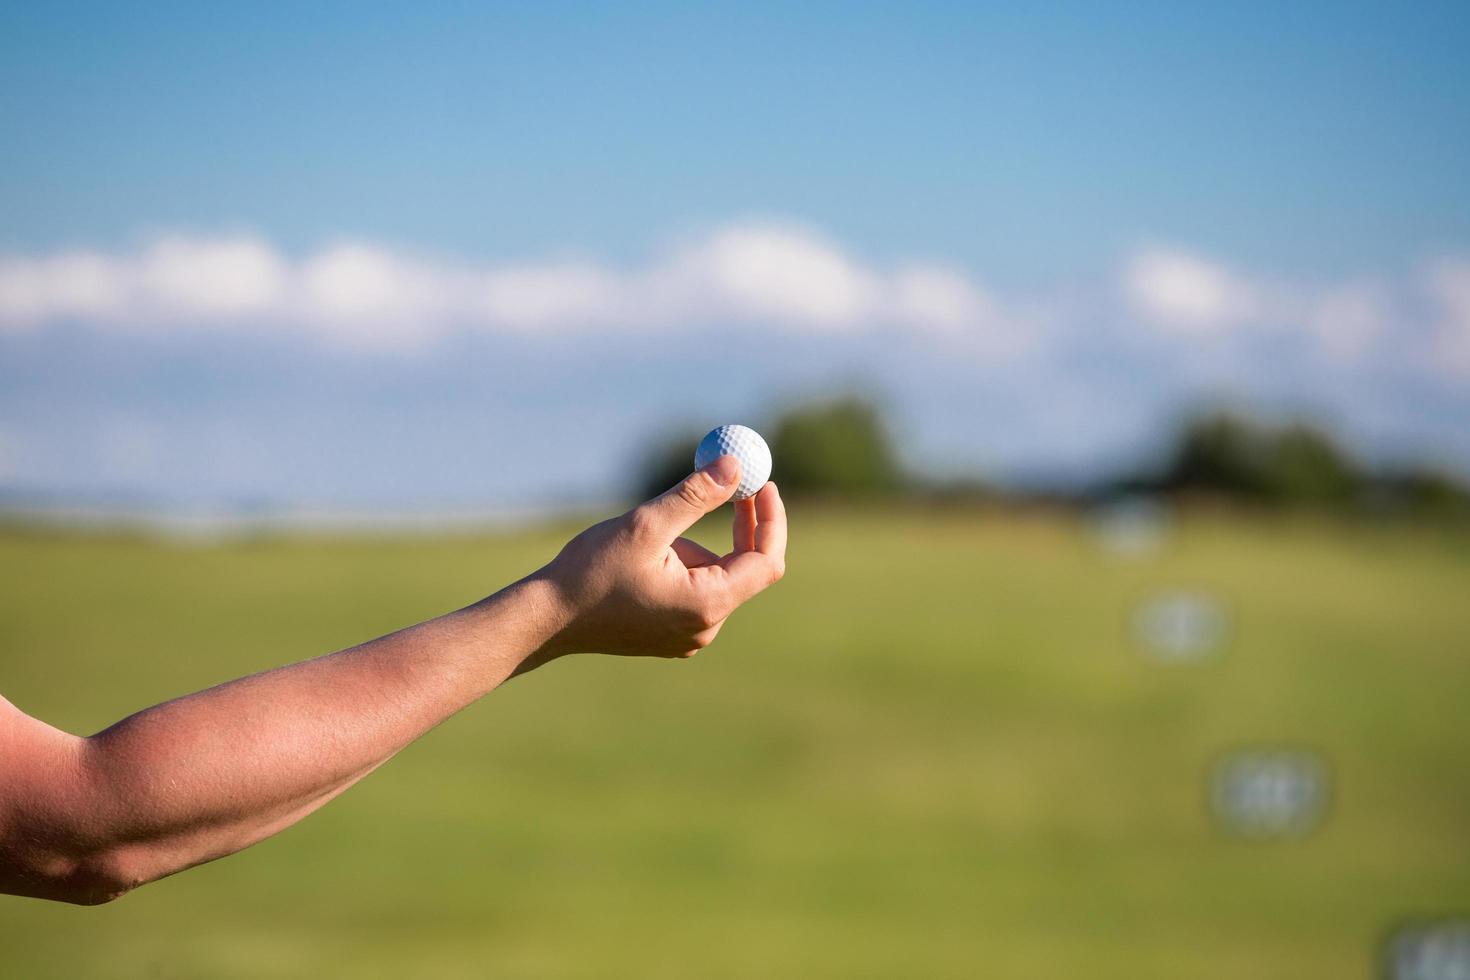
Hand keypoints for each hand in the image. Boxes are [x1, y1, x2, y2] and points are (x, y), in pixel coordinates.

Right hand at [532, 455, 786, 660]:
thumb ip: (696, 496)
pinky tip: (639, 559)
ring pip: (714, 576)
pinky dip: (683, 564)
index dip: (770, 519)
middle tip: (733, 482)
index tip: (762, 482)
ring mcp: (689, 636)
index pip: (766, 561)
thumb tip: (736, 466)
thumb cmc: (591, 572)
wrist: (546, 619)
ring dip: (698, 545)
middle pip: (745, 568)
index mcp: (708, 604)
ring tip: (646, 538)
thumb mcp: (646, 524)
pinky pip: (694, 592)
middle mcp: (706, 627)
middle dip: (740, 524)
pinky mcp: (671, 635)